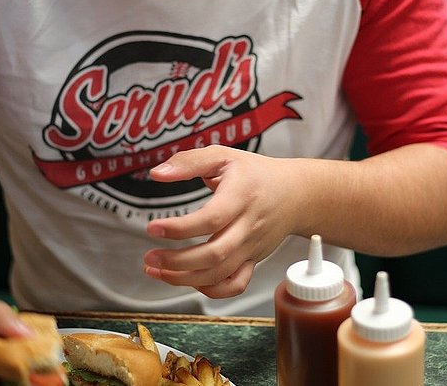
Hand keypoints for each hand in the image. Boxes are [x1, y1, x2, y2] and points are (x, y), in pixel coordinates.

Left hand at [144, 145, 308, 298]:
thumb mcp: (224, 156)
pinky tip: (189, 280)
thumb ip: (189, 162)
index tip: (153, 228)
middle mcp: (248, 226)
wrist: (296, 195)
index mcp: (240, 197)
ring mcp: (251, 247)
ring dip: (185, 278)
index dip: (179, 228)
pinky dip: (211, 289)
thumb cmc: (256, 174)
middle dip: (177, 261)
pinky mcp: (253, 260)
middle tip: (150, 258)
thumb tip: (158, 173)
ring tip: (158, 271)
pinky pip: (235, 284)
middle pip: (214, 254)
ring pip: (220, 273)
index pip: (210, 219)